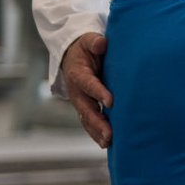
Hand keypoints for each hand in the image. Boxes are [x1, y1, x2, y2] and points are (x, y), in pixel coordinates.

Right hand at [64, 32, 112, 148]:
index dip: (98, 92)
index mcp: (78, 73)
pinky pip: (89, 122)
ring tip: (108, 143)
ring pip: (86, 119)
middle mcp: (76, 91)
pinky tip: (107, 144)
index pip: (88, 83)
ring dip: (97, 132)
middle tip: (109, 134)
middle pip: (86, 108)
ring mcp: (80, 101)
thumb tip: (101, 44)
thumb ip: (94, 42)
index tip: (111, 102)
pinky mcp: (85, 107)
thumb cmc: (86, 48)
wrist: (73, 56)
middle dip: (97, 122)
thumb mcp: (88, 40)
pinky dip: (96, 133)